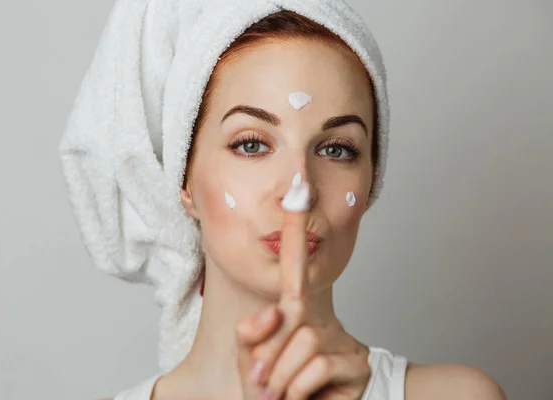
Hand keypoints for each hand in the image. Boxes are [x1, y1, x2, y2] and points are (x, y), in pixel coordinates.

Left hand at [236, 179, 370, 398]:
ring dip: (282, 377)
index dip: (295, 233)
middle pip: (290, 313)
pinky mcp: (355, 363)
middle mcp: (318, 321)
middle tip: (262, 384)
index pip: (295, 268)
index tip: (299, 194)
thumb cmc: (274, 395)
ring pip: (303, 340)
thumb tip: (273, 313)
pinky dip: (298, 389)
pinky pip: (314, 367)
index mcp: (295, 316)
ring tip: (283, 396)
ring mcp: (340, 341)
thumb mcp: (254, 364)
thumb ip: (252, 336)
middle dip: (268, 352)